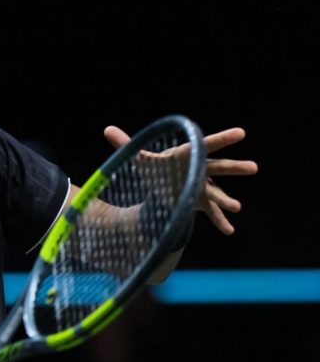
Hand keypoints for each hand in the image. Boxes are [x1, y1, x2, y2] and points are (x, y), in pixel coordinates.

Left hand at [103, 125, 257, 234]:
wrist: (162, 185)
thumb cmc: (155, 168)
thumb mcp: (140, 157)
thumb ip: (126, 144)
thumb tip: (107, 129)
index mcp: (187, 155)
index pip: (206, 144)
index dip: (222, 139)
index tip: (241, 133)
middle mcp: (199, 170)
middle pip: (219, 167)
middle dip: (234, 167)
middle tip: (253, 168)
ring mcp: (203, 187)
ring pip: (217, 193)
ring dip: (226, 200)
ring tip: (236, 208)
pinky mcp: (200, 202)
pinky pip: (211, 212)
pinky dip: (219, 221)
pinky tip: (230, 231)